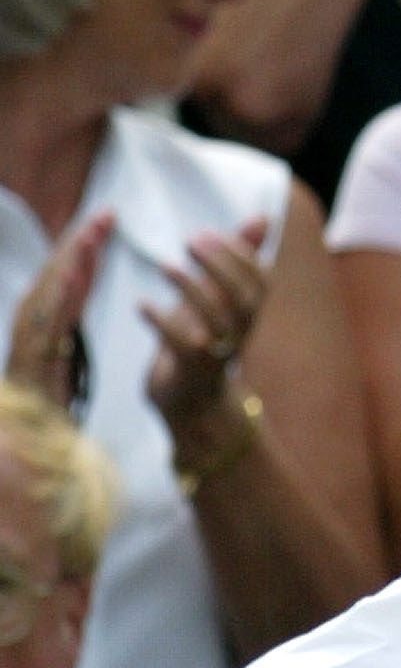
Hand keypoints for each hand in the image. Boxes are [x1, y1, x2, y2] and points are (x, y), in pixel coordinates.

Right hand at [5, 210, 112, 409]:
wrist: (31, 452)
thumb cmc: (45, 415)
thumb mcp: (63, 369)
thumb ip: (65, 337)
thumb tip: (73, 301)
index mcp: (46, 331)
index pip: (68, 283)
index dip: (85, 253)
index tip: (104, 226)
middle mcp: (33, 333)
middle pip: (56, 279)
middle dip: (79, 245)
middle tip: (106, 216)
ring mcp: (28, 346)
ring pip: (49, 294)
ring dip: (70, 262)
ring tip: (93, 234)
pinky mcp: (29, 363)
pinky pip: (46, 324)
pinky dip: (59, 297)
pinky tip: (76, 274)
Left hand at [141, 217, 269, 433]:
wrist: (190, 399)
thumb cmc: (202, 337)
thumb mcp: (220, 295)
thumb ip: (239, 258)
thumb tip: (264, 217)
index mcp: (248, 315)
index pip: (261, 281)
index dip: (241, 256)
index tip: (210, 233)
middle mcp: (239, 334)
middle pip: (243, 299)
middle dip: (220, 267)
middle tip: (189, 241)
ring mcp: (217, 354)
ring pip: (215, 321)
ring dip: (191, 290)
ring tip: (165, 266)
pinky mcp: (190, 371)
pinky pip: (180, 346)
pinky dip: (160, 322)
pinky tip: (140, 303)